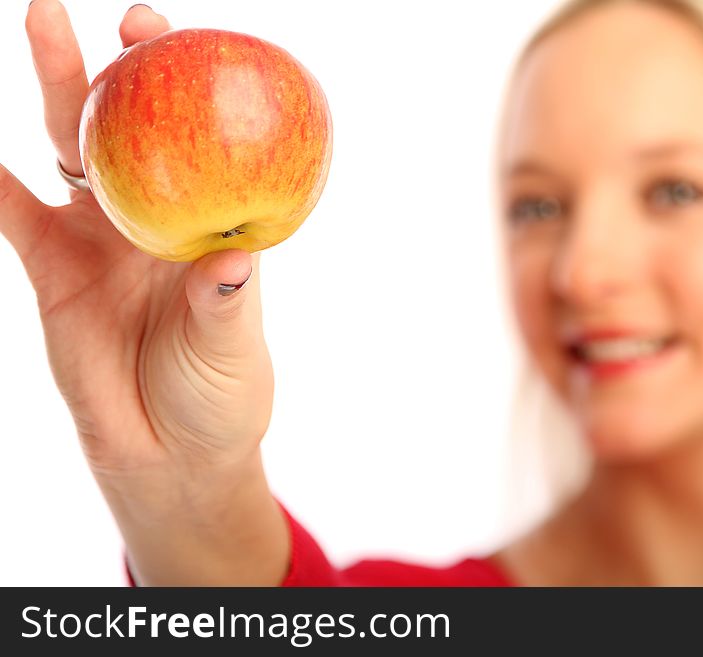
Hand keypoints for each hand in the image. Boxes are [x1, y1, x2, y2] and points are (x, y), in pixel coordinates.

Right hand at [2, 1, 273, 479]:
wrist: (169, 450)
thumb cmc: (219, 396)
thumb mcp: (230, 350)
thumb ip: (225, 305)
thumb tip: (234, 259)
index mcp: (206, 226)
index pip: (203, 146)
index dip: (193, 91)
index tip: (183, 42)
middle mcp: (153, 219)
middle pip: (133, 132)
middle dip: (120, 70)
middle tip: (114, 17)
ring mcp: (99, 237)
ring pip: (71, 151)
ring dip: (58, 90)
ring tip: (45, 23)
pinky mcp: (51, 265)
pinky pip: (10, 209)